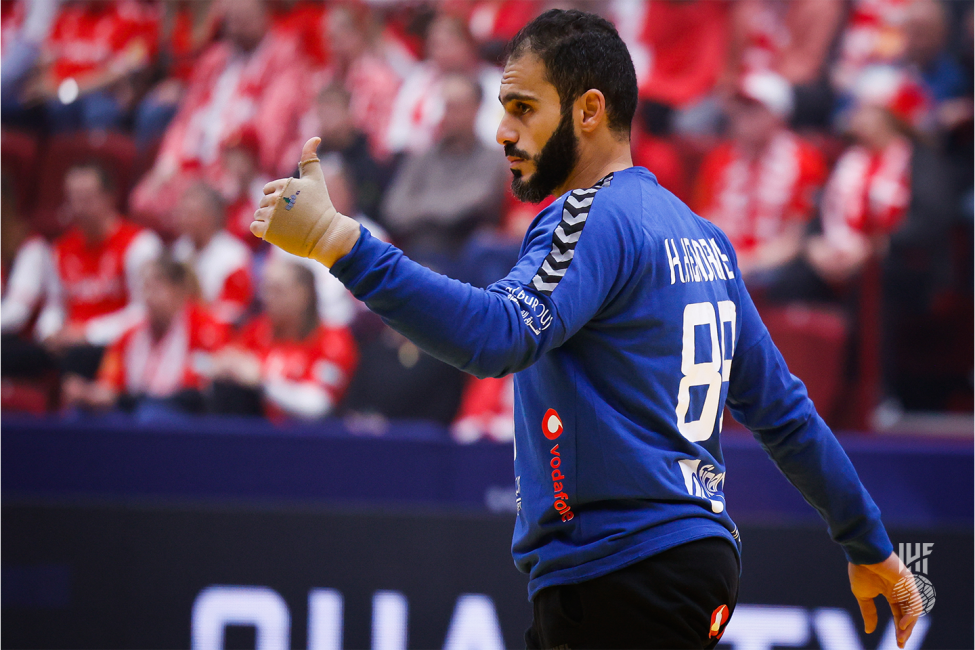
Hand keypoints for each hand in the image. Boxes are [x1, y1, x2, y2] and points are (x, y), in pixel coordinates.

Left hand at [251, 137, 360, 266]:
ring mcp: (271, 215)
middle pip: (263, 202)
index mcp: (284, 184)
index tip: (296, 205)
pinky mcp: (268, 231)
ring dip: (270, 221)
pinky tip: (277, 232)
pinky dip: (263, 230)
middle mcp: (276, 198)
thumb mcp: (316, 178)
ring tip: (287, 225)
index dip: (281, 198)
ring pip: (259, 214)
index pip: (268, 190)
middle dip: (275, 210)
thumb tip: (315, 137)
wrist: (326, 234)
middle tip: (294, 217)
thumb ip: (310, 158)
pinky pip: (254, 227)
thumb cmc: (321, 205)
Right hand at [849, 552, 922, 648]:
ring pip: (914, 611)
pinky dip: (910, 615)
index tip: (898, 645)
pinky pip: (914, 602)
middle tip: (900, 644)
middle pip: (908, 615)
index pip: (898, 614)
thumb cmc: (860, 570)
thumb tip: (869, 631)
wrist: (861, 553)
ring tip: (901, 636)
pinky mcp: (909, 582)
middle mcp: (901, 591)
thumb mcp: (863, 596)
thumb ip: (868, 613)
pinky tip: (902, 624)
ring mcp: (906, 586)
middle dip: (906, 631)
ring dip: (909, 625)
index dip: (899, 629)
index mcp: (891, 593)